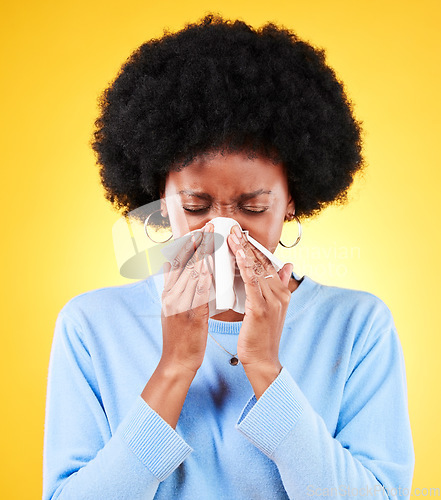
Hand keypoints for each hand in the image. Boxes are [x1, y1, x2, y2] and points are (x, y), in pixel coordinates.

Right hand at [160, 223, 213, 374]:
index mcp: (168, 294)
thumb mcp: (173, 309)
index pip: (176, 263)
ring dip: (202, 255)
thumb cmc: (181, 336)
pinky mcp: (190, 317)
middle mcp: (171, 297)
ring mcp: (179, 306)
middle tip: (208, 228)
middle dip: (196, 244)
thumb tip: (177, 268)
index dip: (186, 245)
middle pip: (183, 264)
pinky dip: (202, 281)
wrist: (177, 362)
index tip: (197, 231)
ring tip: (212, 240)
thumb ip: (176, 289)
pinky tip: (208, 269)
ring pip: (190, 275)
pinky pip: (197, 296)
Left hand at [227, 225, 292, 372]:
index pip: (267, 263)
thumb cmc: (262, 335)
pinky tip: (237, 255)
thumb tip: (288, 265)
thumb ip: (279, 285)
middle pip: (262, 262)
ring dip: (243, 250)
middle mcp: (279, 294)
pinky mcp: (260, 309)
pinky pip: (252, 283)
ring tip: (232, 235)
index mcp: (282, 292)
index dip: (254, 247)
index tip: (241, 234)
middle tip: (233, 227)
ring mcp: (272, 301)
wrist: (263, 360)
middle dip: (247, 244)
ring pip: (256, 269)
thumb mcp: (273, 308)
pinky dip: (245, 267)